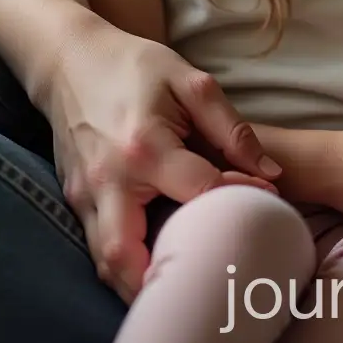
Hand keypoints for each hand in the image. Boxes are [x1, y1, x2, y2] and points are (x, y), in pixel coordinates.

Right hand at [43, 17, 281, 302]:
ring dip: (141, 283)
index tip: (264, 198)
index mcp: (145, 146)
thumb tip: (271, 173)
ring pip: (106, 263)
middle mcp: (109, 179)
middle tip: (210, 279)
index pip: (201, 193)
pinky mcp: (73, 198)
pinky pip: (96, 246)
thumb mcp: (190, 82)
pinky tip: (155, 260)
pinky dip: (124, 264)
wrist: (70, 59)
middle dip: (168, 279)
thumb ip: (232, 128)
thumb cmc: (135, 66)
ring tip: (183, 280)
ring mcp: (84, 193)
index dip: (238, 199)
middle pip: (130, 256)